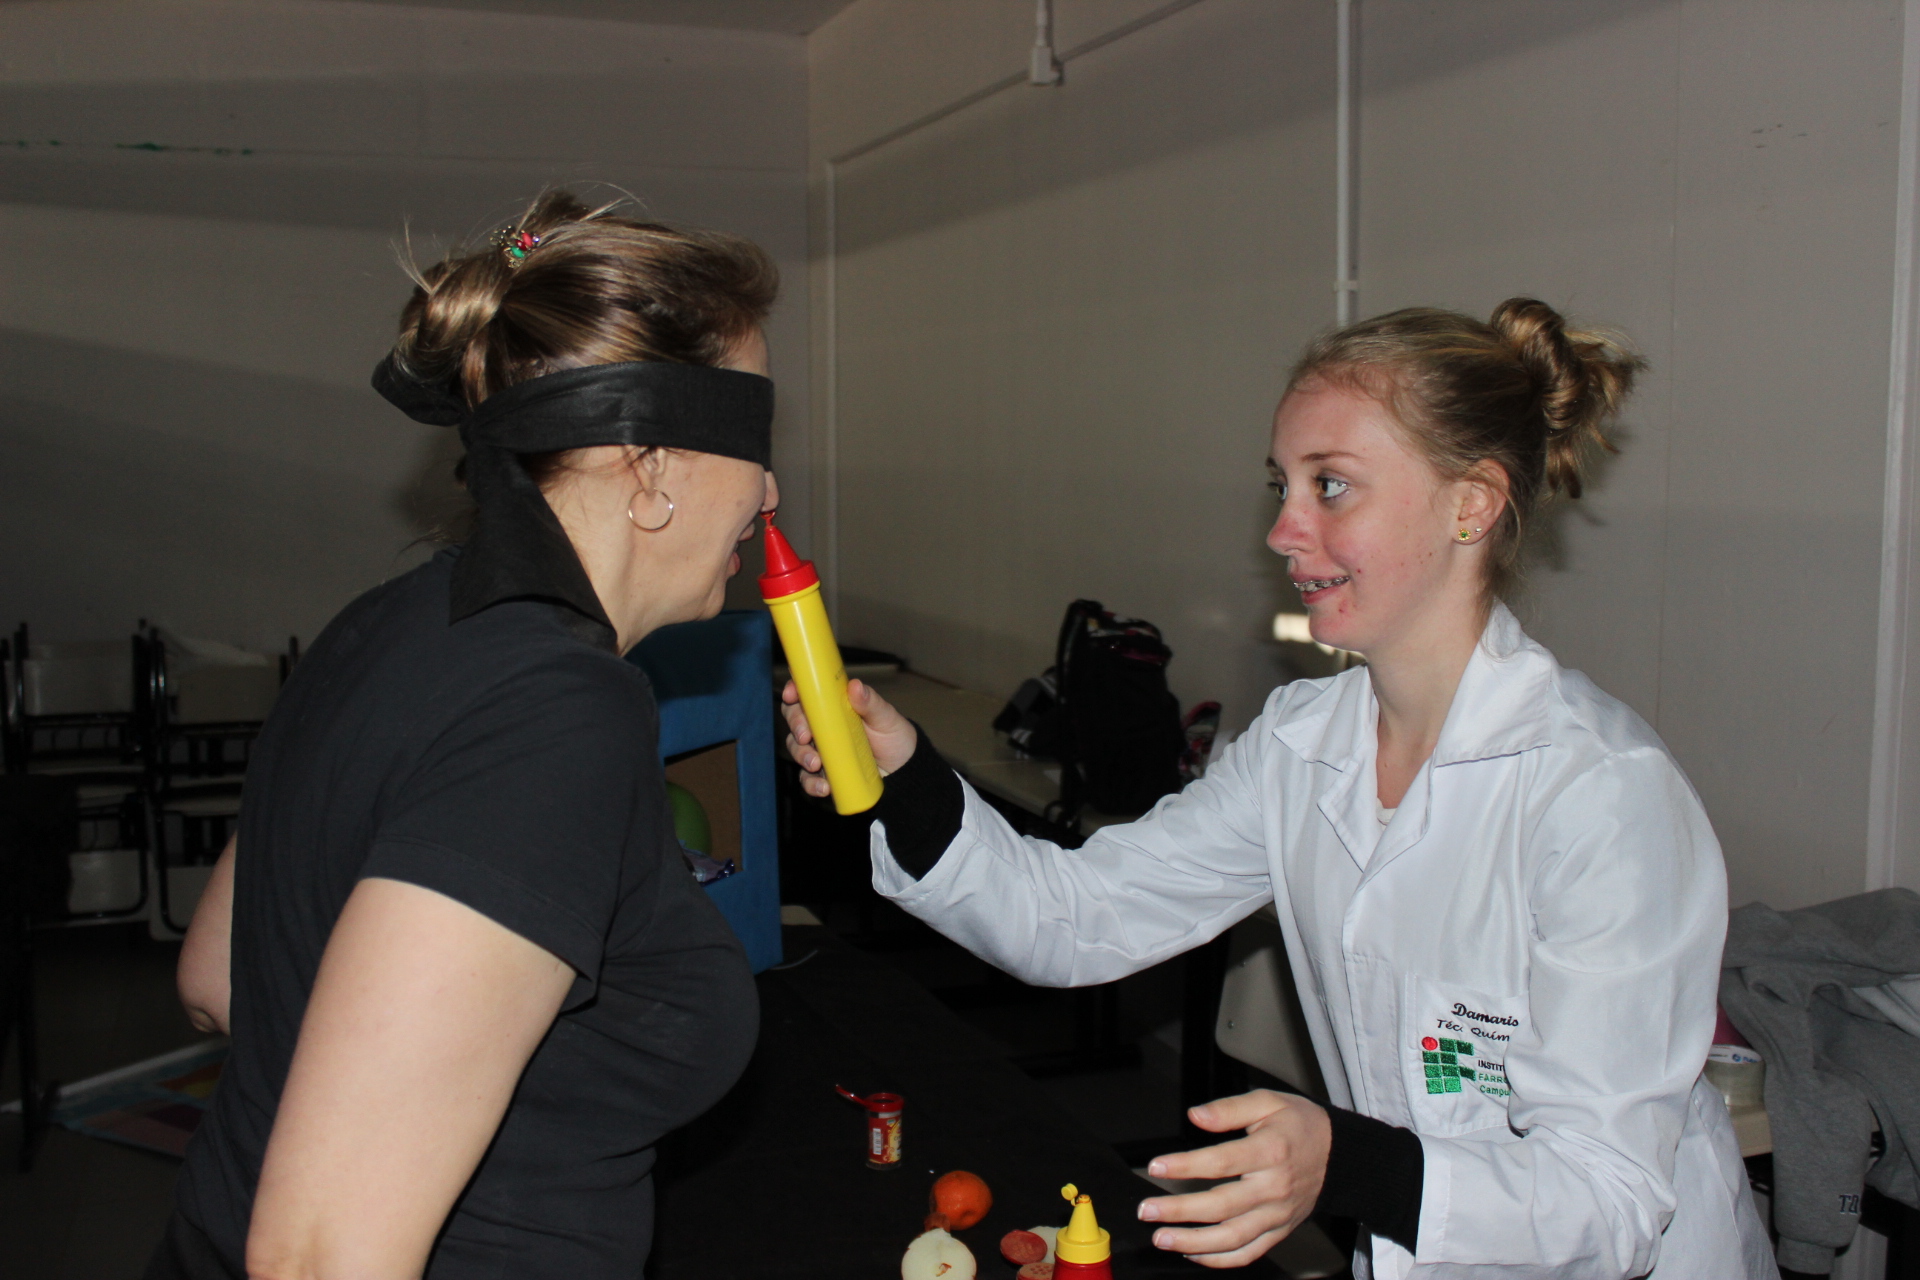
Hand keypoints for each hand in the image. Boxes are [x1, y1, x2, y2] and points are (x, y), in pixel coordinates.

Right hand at [781, 678, 917, 797]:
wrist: (904, 772)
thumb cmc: (894, 737)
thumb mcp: (886, 718)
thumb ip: (871, 703)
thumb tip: (855, 686)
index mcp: (834, 706)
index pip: (807, 694)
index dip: (794, 690)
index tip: (791, 694)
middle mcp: (823, 726)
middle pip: (795, 719)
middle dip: (796, 725)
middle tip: (805, 736)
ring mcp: (822, 750)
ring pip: (796, 749)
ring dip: (801, 756)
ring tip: (816, 764)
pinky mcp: (824, 774)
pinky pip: (807, 779)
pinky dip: (811, 784)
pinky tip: (824, 787)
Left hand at [1135, 1090, 1331, 1267]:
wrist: (1340, 1156)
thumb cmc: (1300, 1125)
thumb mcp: (1268, 1102)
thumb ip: (1229, 1108)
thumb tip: (1195, 1115)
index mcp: (1271, 1151)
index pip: (1222, 1162)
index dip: (1186, 1165)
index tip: (1157, 1166)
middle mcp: (1274, 1188)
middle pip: (1221, 1206)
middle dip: (1179, 1211)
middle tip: (1147, 1210)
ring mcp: (1277, 1215)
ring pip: (1232, 1238)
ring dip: (1193, 1242)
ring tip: (1161, 1238)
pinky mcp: (1279, 1231)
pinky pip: (1248, 1253)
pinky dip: (1219, 1259)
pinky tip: (1192, 1251)